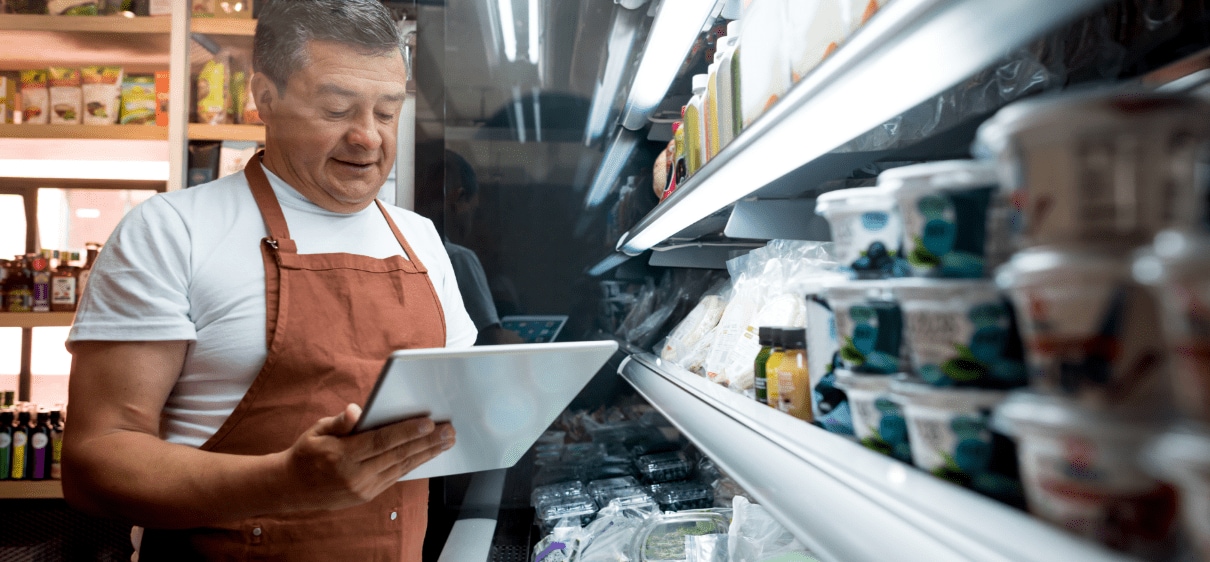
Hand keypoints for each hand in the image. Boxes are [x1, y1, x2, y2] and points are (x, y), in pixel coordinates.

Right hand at [276, 404, 454, 511]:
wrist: (291, 488)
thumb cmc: (307, 453)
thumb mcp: (316, 431)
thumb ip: (339, 422)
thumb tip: (355, 411)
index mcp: (341, 456)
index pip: (381, 441)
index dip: (407, 431)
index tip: (429, 422)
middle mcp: (354, 475)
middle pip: (397, 455)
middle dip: (426, 442)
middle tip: (449, 431)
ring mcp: (362, 488)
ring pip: (401, 467)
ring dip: (426, 453)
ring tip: (446, 441)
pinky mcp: (367, 495)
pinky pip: (396, 476)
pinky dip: (414, 464)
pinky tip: (428, 453)